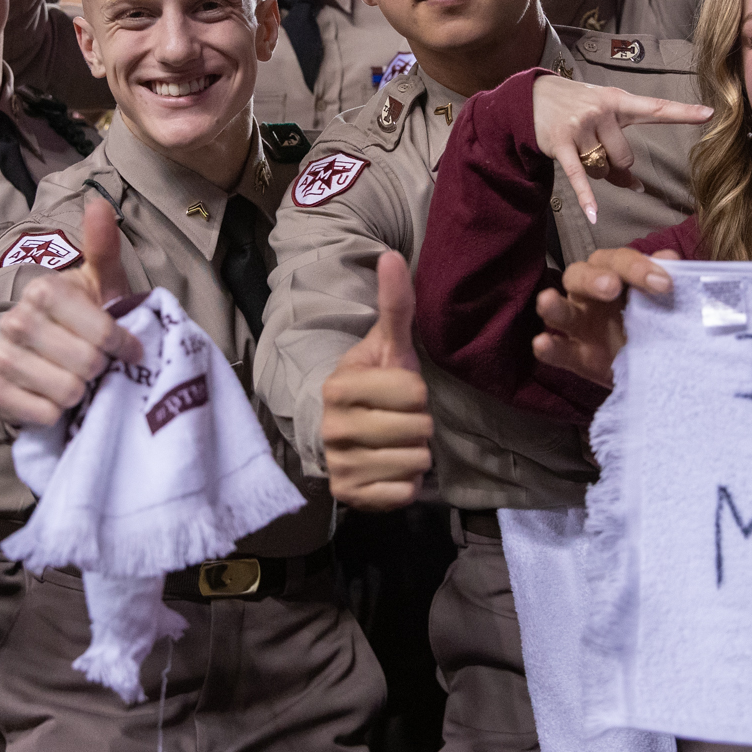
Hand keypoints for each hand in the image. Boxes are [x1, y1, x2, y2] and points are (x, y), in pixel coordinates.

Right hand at [0, 199, 144, 426]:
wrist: (31, 351)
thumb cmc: (77, 316)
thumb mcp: (98, 282)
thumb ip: (102, 246)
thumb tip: (99, 203)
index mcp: (44, 290)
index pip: (103, 333)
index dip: (123, 345)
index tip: (130, 349)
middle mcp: (16, 321)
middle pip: (87, 365)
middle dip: (100, 370)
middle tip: (97, 365)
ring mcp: (1, 356)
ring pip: (67, 393)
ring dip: (80, 392)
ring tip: (77, 379)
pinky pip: (44, 415)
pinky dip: (56, 412)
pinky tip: (54, 396)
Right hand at [321, 252, 431, 510]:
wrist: (343, 432)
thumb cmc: (375, 384)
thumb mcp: (389, 345)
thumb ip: (395, 305)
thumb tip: (391, 255)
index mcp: (339, 386)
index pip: (413, 392)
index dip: (416, 392)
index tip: (398, 391)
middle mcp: (332, 427)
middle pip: (418, 429)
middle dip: (419, 424)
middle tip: (399, 418)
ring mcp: (339, 464)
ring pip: (414, 462)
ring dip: (415, 453)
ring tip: (396, 442)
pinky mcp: (349, 496)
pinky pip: (403, 493)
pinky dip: (405, 483)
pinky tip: (390, 468)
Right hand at [531, 247, 681, 385]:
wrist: (661, 367)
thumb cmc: (658, 324)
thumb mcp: (665, 303)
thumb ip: (663, 279)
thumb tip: (669, 256)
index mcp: (615, 275)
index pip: (618, 261)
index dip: (638, 267)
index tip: (664, 283)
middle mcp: (590, 295)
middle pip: (580, 275)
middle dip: (594, 278)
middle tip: (612, 287)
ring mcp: (579, 326)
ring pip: (560, 310)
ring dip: (553, 304)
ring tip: (547, 300)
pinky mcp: (575, 357)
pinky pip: (557, 350)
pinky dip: (548, 347)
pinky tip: (542, 343)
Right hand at [532, 76, 711, 224]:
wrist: (534, 96)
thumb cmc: (577, 107)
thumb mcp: (604, 116)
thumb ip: (621, 146)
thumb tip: (637, 187)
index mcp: (618, 100)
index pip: (655, 108)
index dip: (683, 112)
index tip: (709, 114)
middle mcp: (601, 111)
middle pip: (625, 157)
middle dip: (614, 164)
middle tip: (596, 150)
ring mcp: (580, 127)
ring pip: (602, 168)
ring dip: (594, 170)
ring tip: (579, 151)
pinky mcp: (560, 143)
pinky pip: (578, 175)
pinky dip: (586, 196)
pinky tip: (594, 215)